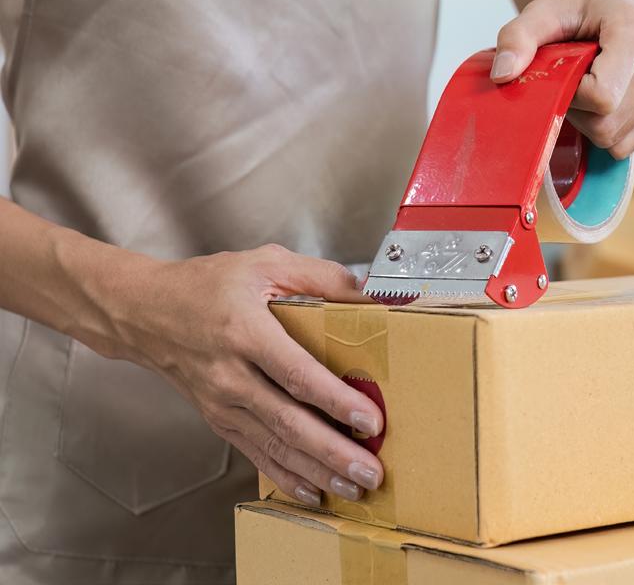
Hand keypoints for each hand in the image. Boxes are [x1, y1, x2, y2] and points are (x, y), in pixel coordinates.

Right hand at [108, 244, 383, 505]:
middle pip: (288, 422)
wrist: (142, 313)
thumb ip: (319, 276)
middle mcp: (231, 374)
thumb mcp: (263, 262)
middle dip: (333, 452)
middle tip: (371, 473)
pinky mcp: (219, 421)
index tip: (370, 420)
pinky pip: (256, 454)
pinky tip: (314, 491)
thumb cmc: (205, 285)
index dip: (335, 400)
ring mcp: (222, 403)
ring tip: (356, 488)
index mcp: (244, 331)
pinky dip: (286, 477)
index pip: (296, 373)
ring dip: (318, 471)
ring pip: (275, 445)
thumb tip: (368, 299)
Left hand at [492, 0, 633, 158]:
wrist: (623, 4)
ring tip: (594, 85)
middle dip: (580, 112)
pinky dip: (610, 129)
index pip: (602, 97)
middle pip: (607, 125)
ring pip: (616, 140)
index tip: (567, 74)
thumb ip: (518, 38)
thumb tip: (503, 75)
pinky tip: (609, 99)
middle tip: (576, 81)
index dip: (572, 96)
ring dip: (593, 122)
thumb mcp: (546, 13)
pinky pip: (629, 144)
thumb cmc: (585, 8)